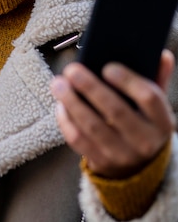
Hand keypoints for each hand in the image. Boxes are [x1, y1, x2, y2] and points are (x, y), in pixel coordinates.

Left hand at [50, 50, 175, 178]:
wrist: (137, 167)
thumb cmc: (142, 124)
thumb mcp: (154, 107)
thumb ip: (156, 79)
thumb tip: (161, 54)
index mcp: (162, 122)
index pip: (149, 98)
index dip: (128, 81)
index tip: (107, 66)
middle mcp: (145, 141)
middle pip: (116, 111)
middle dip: (91, 87)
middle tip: (72, 69)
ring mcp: (122, 155)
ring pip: (92, 126)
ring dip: (72, 102)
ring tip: (59, 83)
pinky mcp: (101, 162)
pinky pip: (78, 140)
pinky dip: (66, 121)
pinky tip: (60, 104)